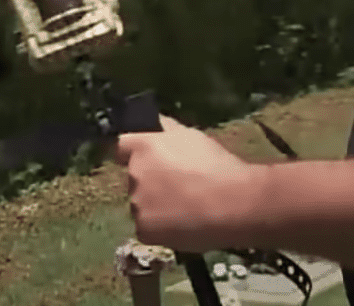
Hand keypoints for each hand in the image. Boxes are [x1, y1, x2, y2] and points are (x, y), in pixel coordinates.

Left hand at [113, 114, 262, 252]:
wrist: (232, 204)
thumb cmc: (217, 165)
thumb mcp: (194, 137)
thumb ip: (169, 129)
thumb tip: (157, 123)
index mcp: (144, 147)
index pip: (121, 146)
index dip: (131, 152)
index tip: (146, 159)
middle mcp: (134, 174)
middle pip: (135, 177)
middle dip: (150, 181)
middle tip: (178, 187)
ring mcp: (136, 204)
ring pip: (141, 204)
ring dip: (155, 205)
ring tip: (185, 209)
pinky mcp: (144, 230)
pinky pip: (147, 227)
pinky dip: (160, 228)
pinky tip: (182, 226)